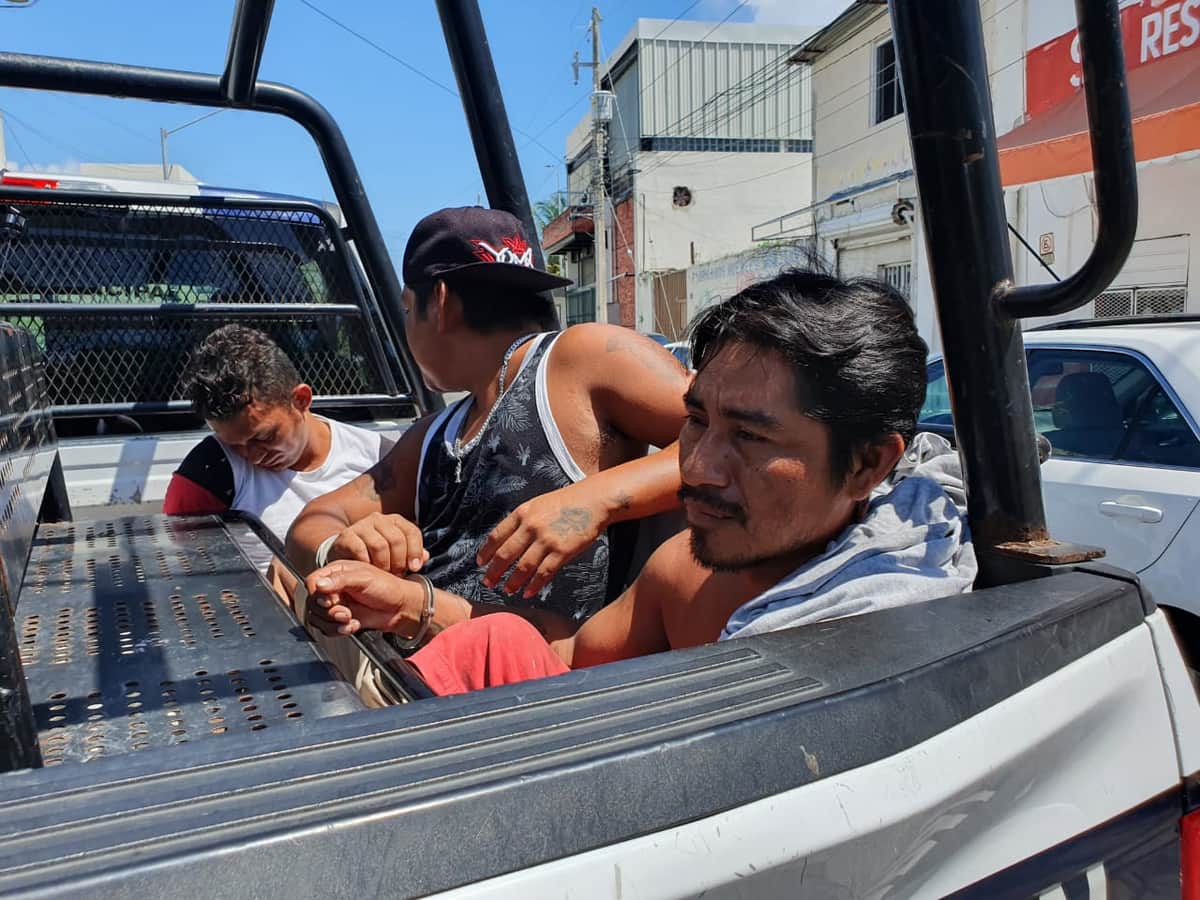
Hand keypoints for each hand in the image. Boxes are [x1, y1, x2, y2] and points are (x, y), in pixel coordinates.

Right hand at [305, 560, 425, 636]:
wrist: (400, 608)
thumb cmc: (386, 588)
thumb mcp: (364, 579)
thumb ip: (341, 581)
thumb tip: (319, 585)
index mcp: (336, 572)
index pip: (312, 582)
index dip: (318, 595)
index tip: (332, 601)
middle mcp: (333, 587)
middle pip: (312, 603)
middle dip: (328, 612)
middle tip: (345, 613)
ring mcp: (336, 604)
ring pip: (317, 618)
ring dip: (332, 623)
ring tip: (350, 619)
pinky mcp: (340, 619)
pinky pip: (327, 628)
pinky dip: (338, 630)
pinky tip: (353, 626)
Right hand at [327, 512, 428, 574]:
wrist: (346, 556)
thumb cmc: (376, 556)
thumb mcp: (396, 554)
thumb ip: (411, 554)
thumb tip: (426, 557)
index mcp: (395, 521)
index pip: (412, 532)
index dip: (415, 551)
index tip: (414, 568)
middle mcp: (379, 519)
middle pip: (396, 539)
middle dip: (398, 561)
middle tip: (396, 574)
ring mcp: (361, 525)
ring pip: (379, 545)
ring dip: (383, 564)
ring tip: (382, 573)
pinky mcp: (346, 535)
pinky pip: (360, 550)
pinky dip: (367, 563)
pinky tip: (368, 570)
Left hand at [477, 485, 605, 598]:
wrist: (592, 501)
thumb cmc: (565, 503)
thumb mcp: (537, 505)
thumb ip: (522, 522)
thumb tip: (506, 542)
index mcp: (522, 513)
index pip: (496, 536)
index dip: (486, 552)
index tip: (480, 563)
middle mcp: (531, 526)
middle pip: (505, 554)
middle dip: (494, 571)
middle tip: (488, 582)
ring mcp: (546, 540)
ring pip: (523, 567)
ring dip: (512, 582)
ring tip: (507, 590)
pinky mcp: (562, 551)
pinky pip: (543, 573)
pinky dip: (534, 585)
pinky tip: (528, 592)